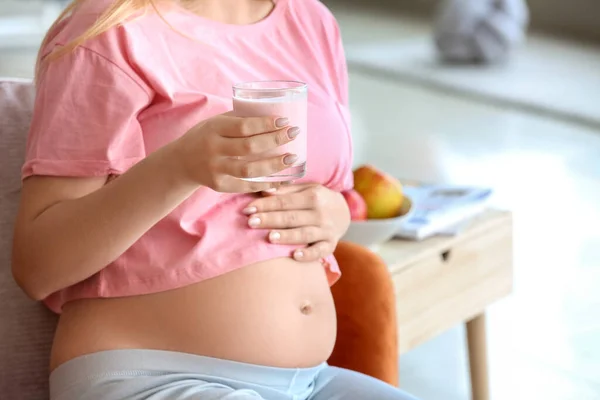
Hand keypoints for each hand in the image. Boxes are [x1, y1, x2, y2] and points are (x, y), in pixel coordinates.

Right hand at [176, 112, 299, 192]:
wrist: (181, 162)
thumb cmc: (205, 137)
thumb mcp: (215, 123)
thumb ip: (239, 120)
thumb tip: (273, 114)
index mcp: (214, 129)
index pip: (243, 126)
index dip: (266, 124)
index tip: (285, 121)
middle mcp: (213, 149)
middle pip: (249, 147)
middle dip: (275, 140)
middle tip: (294, 134)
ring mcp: (216, 169)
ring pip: (249, 170)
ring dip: (274, 165)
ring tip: (292, 158)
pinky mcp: (219, 185)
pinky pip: (246, 186)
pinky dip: (265, 184)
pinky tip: (281, 180)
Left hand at [243, 184, 350, 260]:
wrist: (344, 212)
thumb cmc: (317, 200)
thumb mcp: (306, 190)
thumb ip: (285, 191)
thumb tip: (263, 190)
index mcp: (313, 196)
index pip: (285, 201)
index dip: (265, 205)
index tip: (247, 209)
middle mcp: (320, 213)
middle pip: (292, 217)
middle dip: (270, 219)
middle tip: (251, 222)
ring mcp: (326, 230)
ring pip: (304, 234)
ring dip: (287, 236)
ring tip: (270, 238)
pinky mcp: (331, 245)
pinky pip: (320, 251)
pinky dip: (308, 254)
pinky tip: (294, 256)